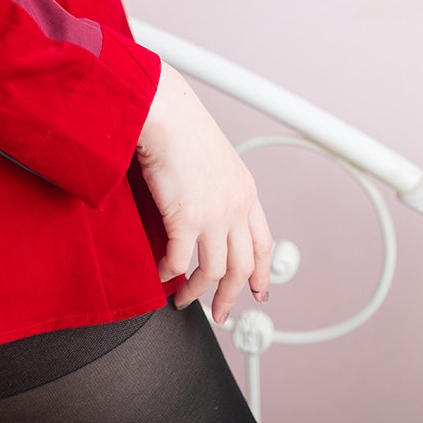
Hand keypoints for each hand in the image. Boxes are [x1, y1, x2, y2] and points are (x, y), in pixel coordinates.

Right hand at [135, 61, 273, 325]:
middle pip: (243, 267)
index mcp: (245, 191)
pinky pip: (179, 262)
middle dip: (233, 297)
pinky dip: (169, 275)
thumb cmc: (178, 121)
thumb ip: (216, 185)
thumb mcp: (212, 155)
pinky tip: (160, 275)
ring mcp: (213, 215)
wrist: (163, 108)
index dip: (262, 273)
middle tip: (221, 314)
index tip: (259, 293)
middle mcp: (236, 206)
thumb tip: (201, 204)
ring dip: (197, 293)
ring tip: (183, 301)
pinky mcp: (186, 218)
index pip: (262, 243)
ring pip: (213, 272)